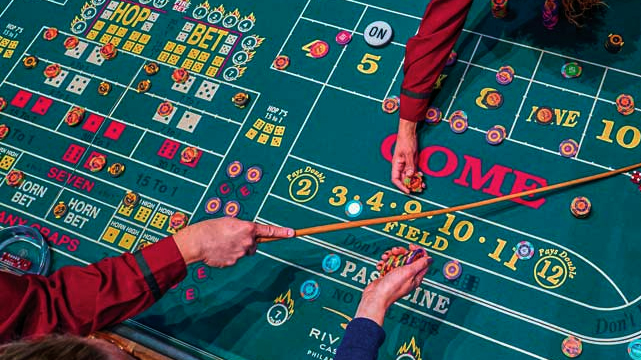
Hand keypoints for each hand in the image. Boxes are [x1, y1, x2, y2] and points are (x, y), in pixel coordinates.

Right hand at [173, 218, 293, 267]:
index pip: (269, 230)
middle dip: (247, 242)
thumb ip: (242, 227)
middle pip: (254, 244)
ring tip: (222, 243)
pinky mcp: (234, 262)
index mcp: (248, 228)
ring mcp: (241, 253)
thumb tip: (248, 235)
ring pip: (244, 252)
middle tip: (232, 238)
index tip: (292, 233)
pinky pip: (235, 259)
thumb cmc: (210, 228)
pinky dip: (228, 255)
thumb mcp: (229, 222)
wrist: (197, 242)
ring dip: (238, 249)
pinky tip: (218, 251)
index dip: (282, 232)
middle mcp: (248, 241)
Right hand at [355, 244, 430, 325]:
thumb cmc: (392, 286)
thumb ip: (420, 264)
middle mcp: (408, 276)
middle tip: (395, 251)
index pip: (422, 261)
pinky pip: (387, 264)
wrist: (376, 296)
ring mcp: (397, 276)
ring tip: (385, 258)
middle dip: (400, 252)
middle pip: (408, 258)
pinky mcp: (388, 276)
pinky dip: (383, 263)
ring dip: (390, 256)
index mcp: (416, 277)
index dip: (418, 251)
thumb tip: (430, 259)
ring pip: (396, 259)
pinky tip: (380, 265)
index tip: (410, 246)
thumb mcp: (409, 272)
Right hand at [392, 119, 418, 193]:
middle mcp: (400, 167)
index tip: (408, 190)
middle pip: (403, 180)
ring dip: (415, 182)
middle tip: (417, 190)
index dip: (400, 186)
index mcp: (396, 165)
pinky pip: (414, 172)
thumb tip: (410, 175)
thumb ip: (409, 165)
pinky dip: (418, 176)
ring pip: (410, 177)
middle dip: (410, 186)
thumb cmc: (406, 141)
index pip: (395, 179)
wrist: (409, 133)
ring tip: (422, 186)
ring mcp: (406, 165)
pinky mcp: (411, 163)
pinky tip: (422, 178)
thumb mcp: (408, 153)